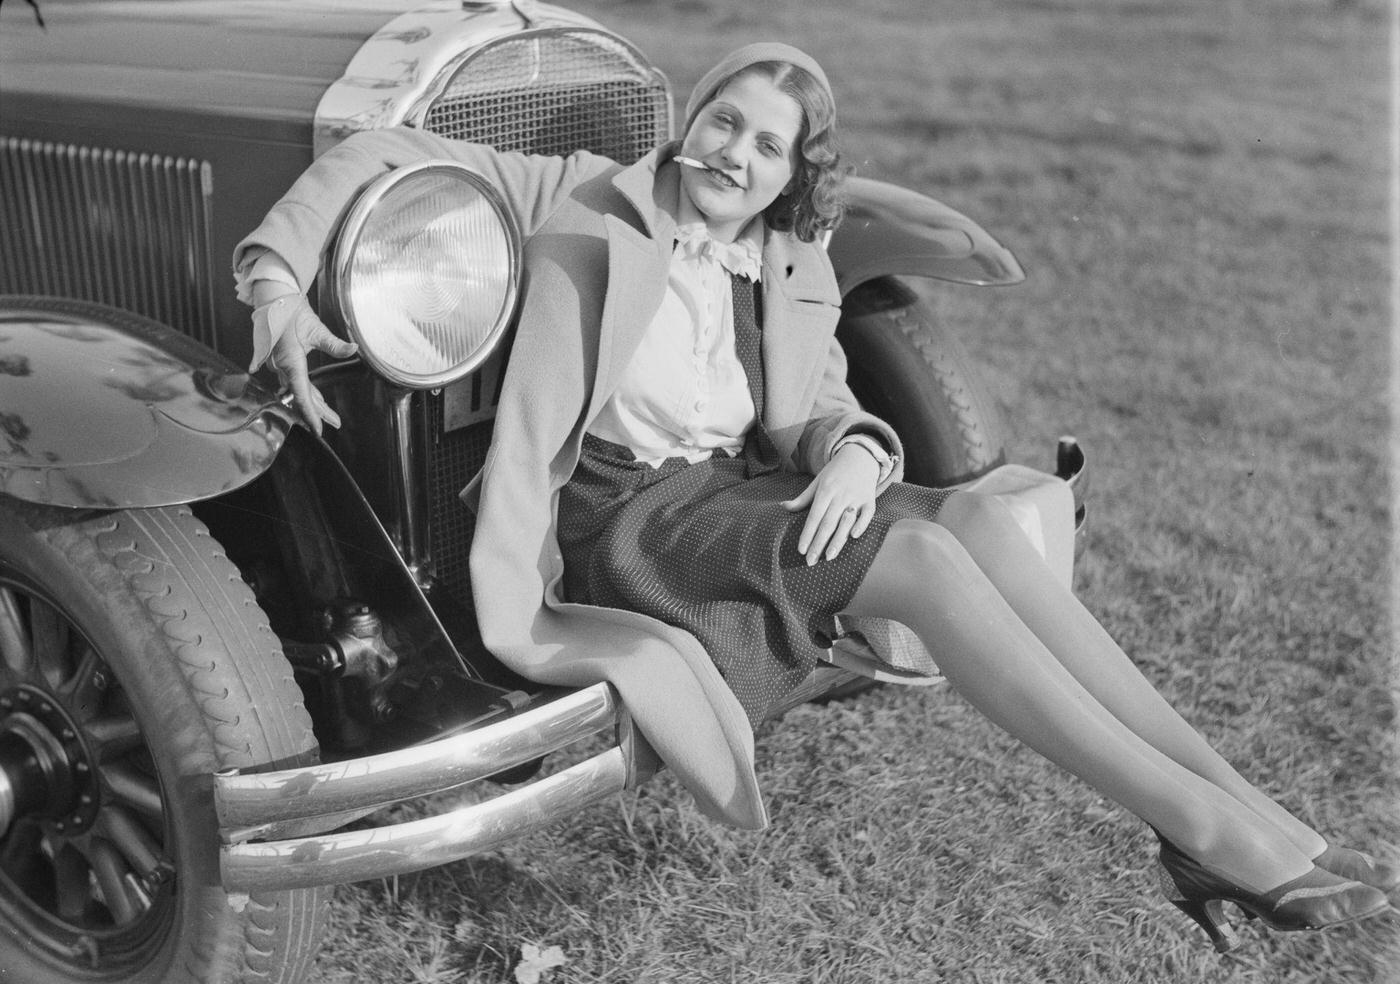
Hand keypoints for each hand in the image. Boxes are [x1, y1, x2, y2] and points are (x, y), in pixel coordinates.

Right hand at [250, 293, 357, 435]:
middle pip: (302, 395)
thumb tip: (353, 350)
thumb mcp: (316, 328)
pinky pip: (295, 381)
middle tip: (336, 423)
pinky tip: (318, 400)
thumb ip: (335, 344)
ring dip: (314, 403)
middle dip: (319, 412)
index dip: (310, 413)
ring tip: (331, 416)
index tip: (318, 429)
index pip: (301, 393)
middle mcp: (282, 366)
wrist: (274, 298)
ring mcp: (279, 364)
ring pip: (299, 390)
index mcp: (290, 359)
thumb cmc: (292, 311)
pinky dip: (307, 391)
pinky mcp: (281, 361)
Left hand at [781, 444, 880, 564]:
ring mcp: (856, 497)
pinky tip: (853, 537)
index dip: (807, 534)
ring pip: (846, 522)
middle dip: (818, 544)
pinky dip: (861, 525)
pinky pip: (867, 514)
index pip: (814, 517)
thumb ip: (802, 498)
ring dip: (838, 540)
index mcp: (825, 491)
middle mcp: (840, 495)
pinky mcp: (870, 500)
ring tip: (828, 557)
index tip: (801, 550)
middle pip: (828, 523)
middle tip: (810, 561)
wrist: (860, 456)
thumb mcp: (817, 482)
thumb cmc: (835, 473)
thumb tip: (783, 507)